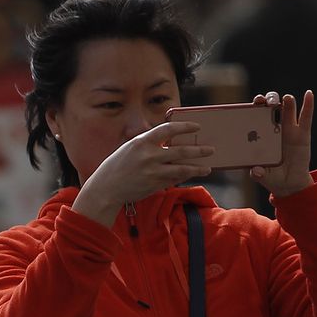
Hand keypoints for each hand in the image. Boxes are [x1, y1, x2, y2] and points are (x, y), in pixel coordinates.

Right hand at [72, 121, 213, 224]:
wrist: (106, 189)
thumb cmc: (116, 167)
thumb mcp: (130, 148)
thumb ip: (148, 144)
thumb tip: (169, 142)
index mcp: (141, 142)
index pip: (169, 129)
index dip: (185, 127)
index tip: (196, 127)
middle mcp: (149, 156)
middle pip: (181, 151)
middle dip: (198, 151)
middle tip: (210, 149)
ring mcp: (153, 172)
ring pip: (182, 169)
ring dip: (197, 168)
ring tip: (208, 168)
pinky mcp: (154, 185)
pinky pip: (174, 180)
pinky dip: (184, 177)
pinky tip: (192, 175)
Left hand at [249, 90, 315, 195]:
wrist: (290, 185)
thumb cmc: (272, 177)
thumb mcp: (262, 177)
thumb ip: (257, 173)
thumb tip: (256, 171)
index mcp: (260, 135)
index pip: (255, 116)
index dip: (254, 107)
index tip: (252, 104)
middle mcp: (274, 128)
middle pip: (270, 108)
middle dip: (267, 101)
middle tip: (264, 101)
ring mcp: (289, 130)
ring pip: (287, 110)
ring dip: (286, 101)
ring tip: (286, 98)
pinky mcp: (303, 134)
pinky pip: (306, 117)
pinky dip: (308, 104)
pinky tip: (309, 94)